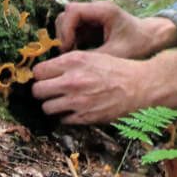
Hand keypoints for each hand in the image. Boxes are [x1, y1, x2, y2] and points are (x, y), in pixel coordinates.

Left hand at [32, 50, 149, 123]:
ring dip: (53, 105)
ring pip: (46, 107)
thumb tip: (46, 71)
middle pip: (37, 90)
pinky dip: (67, 116)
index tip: (46, 77)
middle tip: (51, 91)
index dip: (41, 75)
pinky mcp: (85, 116)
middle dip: (42, 91)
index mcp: (73, 61)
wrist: (139, 86)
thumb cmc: (117, 69)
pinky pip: (62, 119)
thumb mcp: (91, 56)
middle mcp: (72, 80)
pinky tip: (77, 109)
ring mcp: (78, 100)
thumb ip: (68, 62)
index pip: (38, 71)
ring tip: (63, 101)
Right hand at [55, 1, 176, 58]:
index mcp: (104, 10)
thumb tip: (70, 65)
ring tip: (73, 54)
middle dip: (64, 33)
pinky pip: (75, 29)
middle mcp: (96, 9)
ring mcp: (94, 16)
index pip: (73, 11)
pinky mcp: (93, 24)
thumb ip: (94, 57)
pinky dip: (72, 40)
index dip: (66, 29)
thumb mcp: (117, 53)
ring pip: (68, 21)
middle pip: (67, 14)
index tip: (68, 48)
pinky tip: (79, 53)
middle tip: (68, 53)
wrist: (153, 39)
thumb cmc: (139, 44)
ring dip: (67, 37)